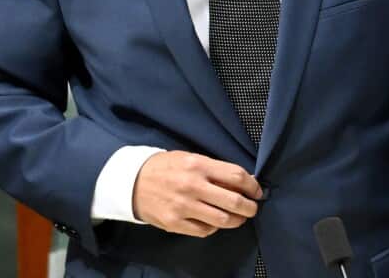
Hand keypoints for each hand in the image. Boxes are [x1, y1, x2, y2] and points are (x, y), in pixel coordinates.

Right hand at [131, 151, 261, 236]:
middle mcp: (192, 186)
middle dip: (250, 207)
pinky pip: (205, 231)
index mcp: (198, 165)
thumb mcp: (190, 158)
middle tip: (253, 208)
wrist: (132, 181)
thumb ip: (215, 169)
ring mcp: (183, 207)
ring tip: (238, 218)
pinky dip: (214, 227)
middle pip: (234, 201)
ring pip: (223, 220)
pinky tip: (214, 221)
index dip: (253, 186)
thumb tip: (243, 182)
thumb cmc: (165, 168)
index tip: (257, 191)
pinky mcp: (175, 223)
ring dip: (237, 220)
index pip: (236, 177)